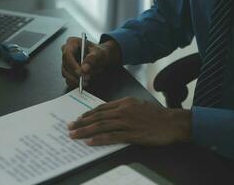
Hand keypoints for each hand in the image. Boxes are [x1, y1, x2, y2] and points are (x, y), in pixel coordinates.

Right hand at [61, 37, 121, 87]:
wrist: (101, 59)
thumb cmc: (99, 52)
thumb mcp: (99, 53)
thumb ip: (92, 59)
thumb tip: (84, 69)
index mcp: (72, 43)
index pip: (67, 53)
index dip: (72, 64)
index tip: (80, 72)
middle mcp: (67, 52)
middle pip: (65, 64)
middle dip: (75, 74)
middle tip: (85, 79)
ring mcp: (66, 62)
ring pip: (65, 73)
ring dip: (75, 79)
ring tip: (86, 82)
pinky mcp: (67, 71)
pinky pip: (67, 78)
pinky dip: (74, 82)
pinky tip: (82, 83)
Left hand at [68, 97, 191, 145]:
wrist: (172, 122)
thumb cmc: (157, 114)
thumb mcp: (139, 104)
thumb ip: (123, 108)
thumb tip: (109, 113)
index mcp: (124, 102)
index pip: (101, 108)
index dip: (88, 114)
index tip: (79, 118)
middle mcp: (123, 111)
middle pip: (97, 117)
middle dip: (81, 122)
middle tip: (70, 127)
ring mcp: (126, 123)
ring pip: (101, 126)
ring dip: (85, 131)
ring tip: (74, 135)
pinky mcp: (131, 134)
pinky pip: (111, 137)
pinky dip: (99, 139)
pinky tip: (90, 142)